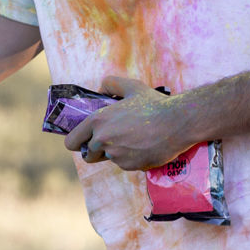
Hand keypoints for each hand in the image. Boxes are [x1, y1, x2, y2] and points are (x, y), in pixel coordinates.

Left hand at [62, 76, 196, 171]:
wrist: (177, 123)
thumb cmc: (154, 104)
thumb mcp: (132, 87)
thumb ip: (112, 84)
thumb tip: (101, 89)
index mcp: (97, 121)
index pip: (72, 142)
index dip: (78, 142)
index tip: (86, 141)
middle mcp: (103, 140)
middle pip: (88, 156)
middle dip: (97, 151)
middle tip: (111, 141)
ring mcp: (116, 155)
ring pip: (109, 160)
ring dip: (116, 153)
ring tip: (132, 140)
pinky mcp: (130, 166)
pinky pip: (125, 165)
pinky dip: (132, 158)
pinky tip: (144, 146)